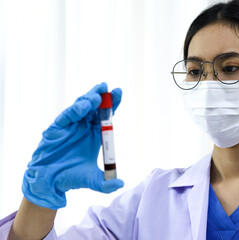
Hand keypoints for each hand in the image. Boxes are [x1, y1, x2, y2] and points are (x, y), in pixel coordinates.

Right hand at [22, 82, 123, 209]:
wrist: (49, 182)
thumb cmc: (71, 177)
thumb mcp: (92, 180)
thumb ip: (106, 183)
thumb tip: (121, 184)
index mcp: (95, 134)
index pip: (106, 116)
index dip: (113, 104)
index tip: (119, 93)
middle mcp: (83, 127)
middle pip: (94, 107)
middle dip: (102, 96)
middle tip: (109, 88)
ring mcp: (70, 126)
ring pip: (80, 107)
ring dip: (89, 100)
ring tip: (97, 97)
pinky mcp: (57, 128)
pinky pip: (67, 116)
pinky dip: (75, 110)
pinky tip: (84, 106)